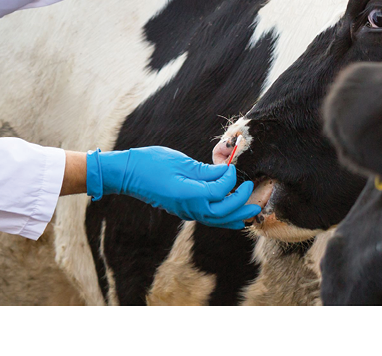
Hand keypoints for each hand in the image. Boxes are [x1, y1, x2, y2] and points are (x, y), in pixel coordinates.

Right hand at [85, 146, 260, 229]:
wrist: (127, 173)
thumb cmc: (150, 162)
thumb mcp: (180, 161)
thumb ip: (205, 171)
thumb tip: (227, 172)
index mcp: (187, 194)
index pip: (218, 191)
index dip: (229, 179)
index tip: (232, 166)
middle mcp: (187, 207)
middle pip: (222, 213)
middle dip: (241, 204)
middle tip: (253, 192)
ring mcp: (184, 211)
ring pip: (216, 219)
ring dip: (235, 215)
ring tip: (251, 210)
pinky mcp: (182, 209)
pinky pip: (208, 217)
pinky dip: (223, 217)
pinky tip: (232, 214)